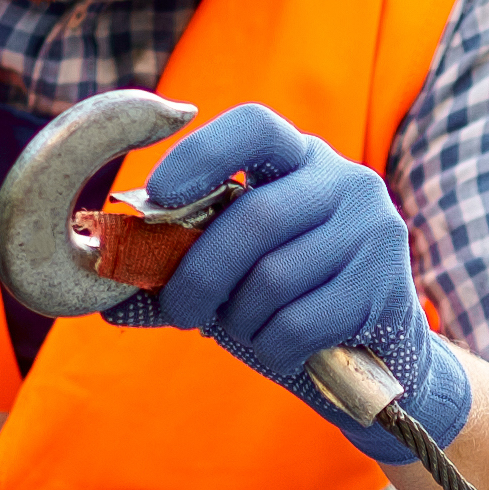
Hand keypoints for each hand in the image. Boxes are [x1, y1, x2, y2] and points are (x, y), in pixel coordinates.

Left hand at [106, 104, 474, 457]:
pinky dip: (271, 346)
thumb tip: (103, 297)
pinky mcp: (386, 289)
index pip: (254, 127)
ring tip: (243, 328)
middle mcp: (346, 181)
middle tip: (176, 309)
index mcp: (301, 160)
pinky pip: (298, 323)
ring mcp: (374, 231)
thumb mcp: (234, 276)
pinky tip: (279, 348)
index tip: (159, 196)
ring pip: (272, 278)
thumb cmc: (290, 304)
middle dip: (198, 273)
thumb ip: (177, 273)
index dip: (201, 155)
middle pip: (252, 217)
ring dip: (238, 317)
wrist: (377, 362)